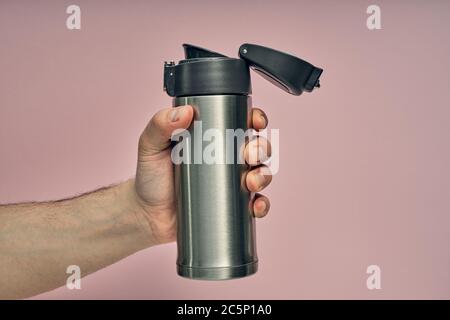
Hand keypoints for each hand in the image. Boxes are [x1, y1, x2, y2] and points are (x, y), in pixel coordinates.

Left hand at [134, 105, 272, 244]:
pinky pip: (255, 204)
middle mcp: (226, 157)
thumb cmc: (149, 177)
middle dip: (261, 148)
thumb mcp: (150, 146)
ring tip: (251, 183)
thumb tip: (186, 112)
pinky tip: (255, 207)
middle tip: (249, 155)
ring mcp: (231, 182)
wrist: (147, 215)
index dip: (255, 119)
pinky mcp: (232, 206)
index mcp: (211, 137)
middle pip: (257, 147)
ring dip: (264, 176)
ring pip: (261, 173)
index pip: (240, 122)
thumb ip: (160, 125)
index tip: (256, 122)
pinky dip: (261, 205)